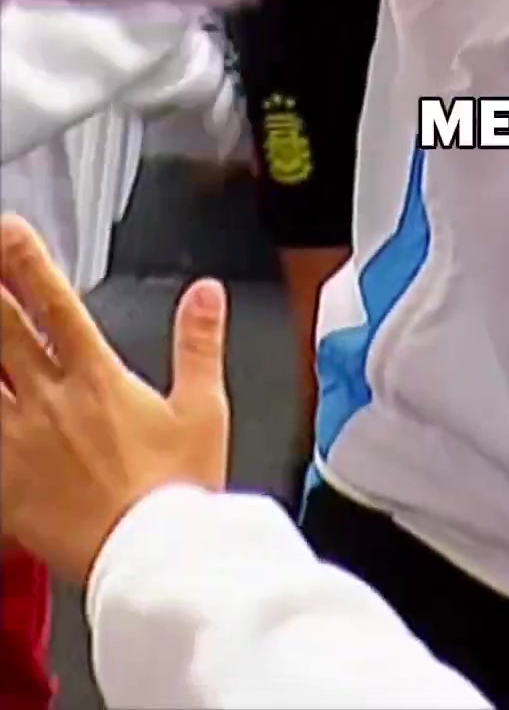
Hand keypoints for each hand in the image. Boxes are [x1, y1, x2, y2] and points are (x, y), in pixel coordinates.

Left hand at [0, 216, 230, 585]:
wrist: (151, 559)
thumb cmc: (177, 490)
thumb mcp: (202, 409)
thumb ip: (199, 343)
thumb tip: (206, 293)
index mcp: (96, 376)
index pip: (53, 302)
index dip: (26, 261)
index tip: (8, 231)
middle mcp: (50, 400)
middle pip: (1, 330)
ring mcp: (19, 441)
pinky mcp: (3, 482)